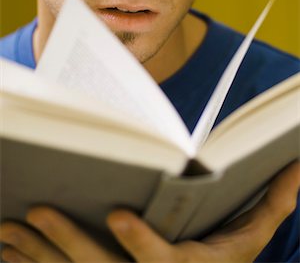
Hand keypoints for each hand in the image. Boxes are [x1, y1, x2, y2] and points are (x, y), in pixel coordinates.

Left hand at [1, 162, 298, 262]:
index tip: (117, 213)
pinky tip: (6, 247)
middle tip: (36, 207)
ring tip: (9, 225)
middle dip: (66, 241)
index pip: (161, 262)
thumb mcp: (250, 238)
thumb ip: (274, 203)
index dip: (141, 241)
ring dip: (37, 254)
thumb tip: (297, 165)